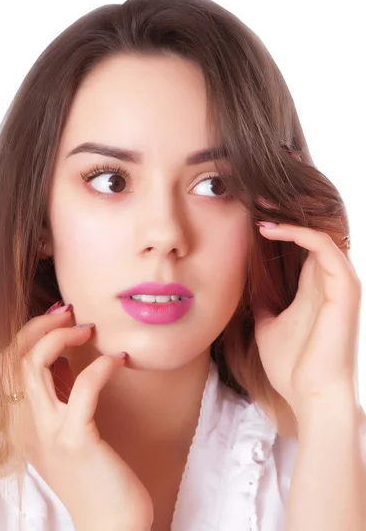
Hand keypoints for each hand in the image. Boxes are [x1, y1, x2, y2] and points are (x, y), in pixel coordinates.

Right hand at [0, 304, 152, 529]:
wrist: (111, 524)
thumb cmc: (95, 472)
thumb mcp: (66, 427)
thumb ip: (58, 393)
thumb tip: (63, 350)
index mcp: (21, 422)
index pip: (6, 363)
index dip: (29, 331)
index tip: (60, 317)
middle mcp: (25, 426)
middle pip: (13, 357)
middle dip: (41, 325)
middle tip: (72, 315)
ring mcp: (48, 433)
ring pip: (33, 364)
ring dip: (61, 337)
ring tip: (88, 330)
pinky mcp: (76, 440)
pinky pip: (82, 388)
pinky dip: (100, 366)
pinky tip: (119, 360)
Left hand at [253, 222, 361, 420]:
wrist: (310, 396)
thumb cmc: (292, 366)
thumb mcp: (268, 326)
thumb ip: (265, 305)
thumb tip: (248, 291)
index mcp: (313, 287)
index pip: (301, 245)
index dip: (280, 226)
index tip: (249, 216)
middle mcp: (329, 280)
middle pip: (311, 233)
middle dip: (284, 212)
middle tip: (255, 197)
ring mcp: (340, 283)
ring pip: (321, 233)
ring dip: (291, 218)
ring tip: (260, 209)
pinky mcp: (346, 288)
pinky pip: (325, 248)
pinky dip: (300, 233)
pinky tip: (273, 229)